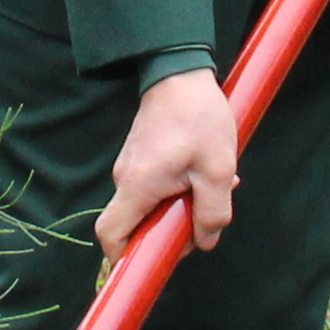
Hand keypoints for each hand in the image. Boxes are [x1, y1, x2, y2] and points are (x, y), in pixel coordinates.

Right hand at [102, 67, 239, 256]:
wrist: (180, 72)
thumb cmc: (198, 119)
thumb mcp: (217, 170)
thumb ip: (212, 212)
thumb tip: (204, 241)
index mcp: (137, 187)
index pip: (111, 234)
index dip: (126, 255)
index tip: (157, 257)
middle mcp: (125, 179)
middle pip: (136, 224)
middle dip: (169, 230)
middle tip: (202, 218)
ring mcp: (130, 167)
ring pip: (150, 205)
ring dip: (179, 206)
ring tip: (211, 188)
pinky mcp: (140, 157)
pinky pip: (154, 187)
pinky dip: (177, 189)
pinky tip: (204, 173)